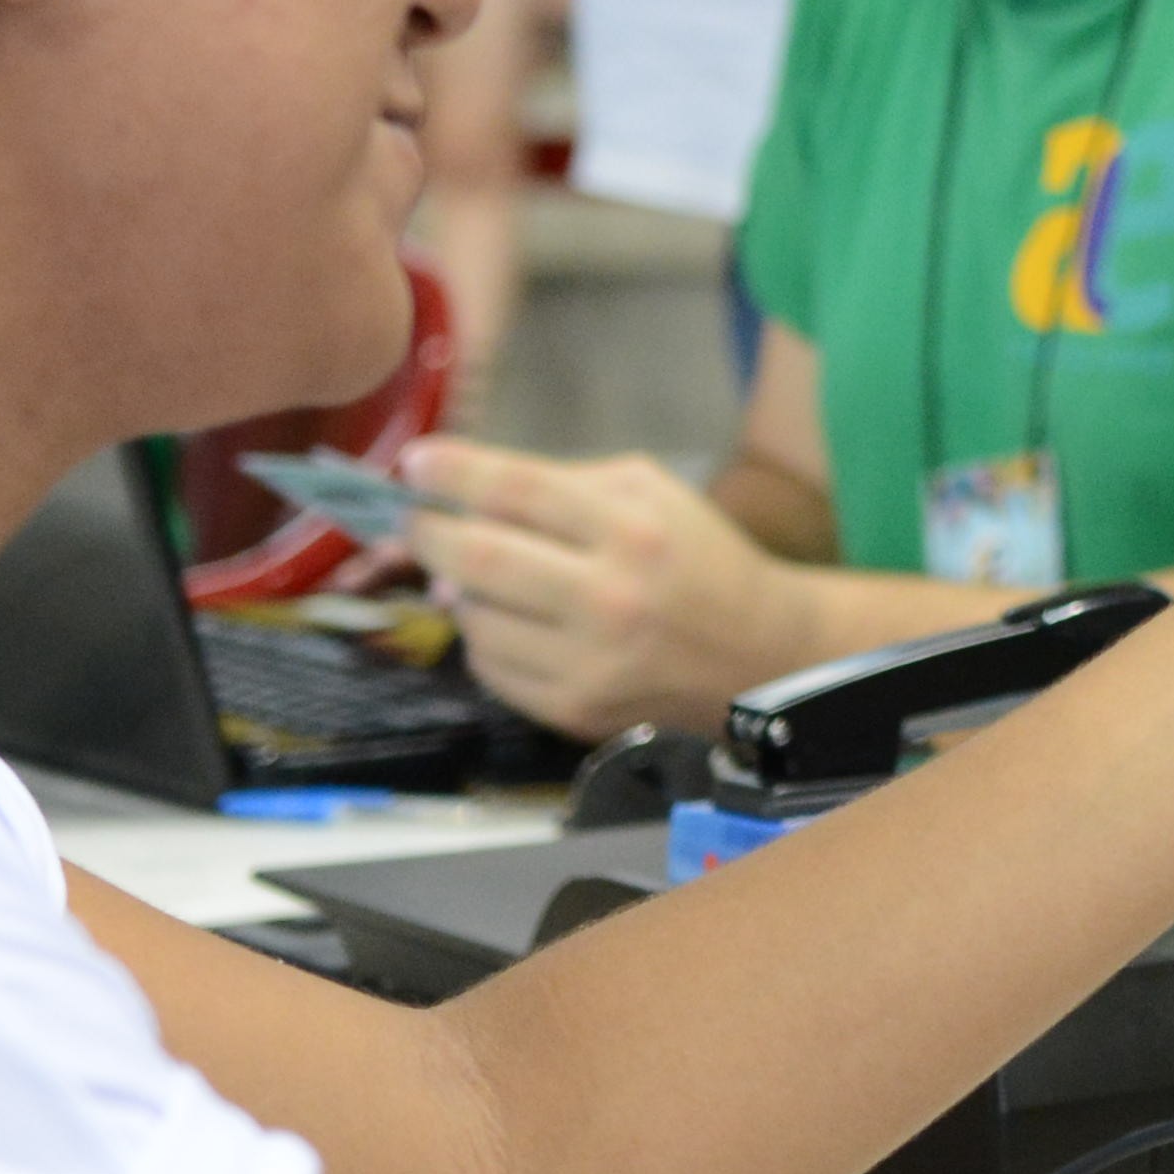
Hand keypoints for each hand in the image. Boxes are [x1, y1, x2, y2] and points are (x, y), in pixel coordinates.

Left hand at [399, 442, 823, 733]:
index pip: (517, 490)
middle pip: (479, 558)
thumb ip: (560, 486)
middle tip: (414, 520)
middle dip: (428, 534)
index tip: (414, 464)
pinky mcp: (573, 710)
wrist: (758, 655)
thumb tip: (462, 508)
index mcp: (632, 529)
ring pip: (474, 618)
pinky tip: (507, 621)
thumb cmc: (697, 560)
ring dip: (457, 591)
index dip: (453, 473)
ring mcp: (588, 662)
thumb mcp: (651, 494)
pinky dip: (483, 638)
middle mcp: (608, 598)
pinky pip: (489, 668)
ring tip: (475, 576)